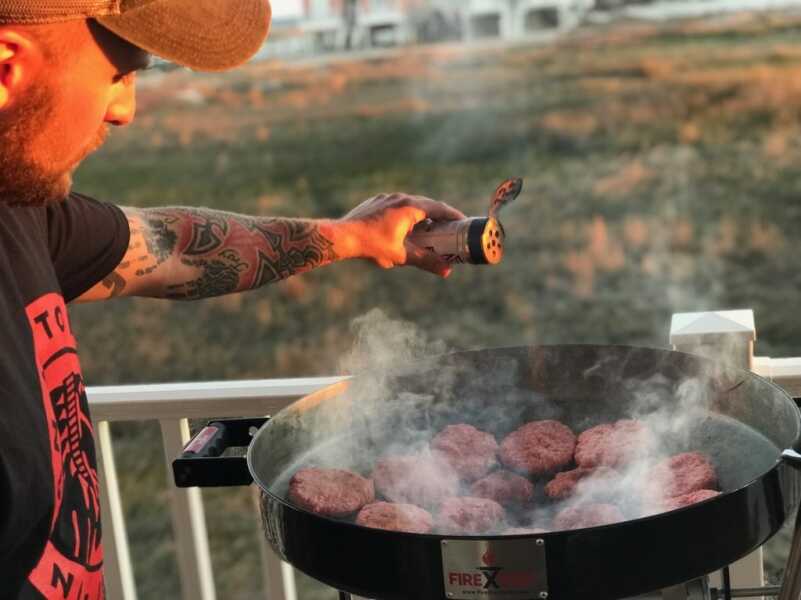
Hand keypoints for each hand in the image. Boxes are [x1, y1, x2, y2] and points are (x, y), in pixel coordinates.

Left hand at [338, 192, 465, 276]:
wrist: (342, 236)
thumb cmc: (372, 246)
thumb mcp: (402, 255)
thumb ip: (426, 262)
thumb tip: (447, 271)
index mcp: (409, 207)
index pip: (439, 208)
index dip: (453, 216)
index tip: (464, 222)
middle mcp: (400, 198)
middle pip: (427, 204)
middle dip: (439, 216)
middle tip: (449, 227)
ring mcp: (387, 198)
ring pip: (411, 204)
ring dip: (422, 215)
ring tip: (429, 229)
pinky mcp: (376, 202)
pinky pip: (398, 206)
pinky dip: (407, 215)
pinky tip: (405, 228)